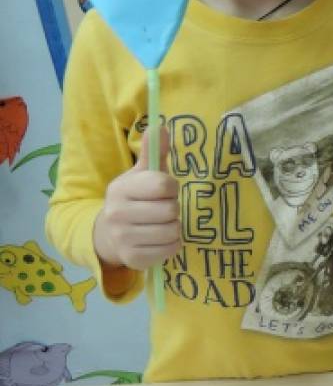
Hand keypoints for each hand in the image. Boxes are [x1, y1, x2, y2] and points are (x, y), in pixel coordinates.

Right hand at [93, 127, 180, 269]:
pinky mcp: (133, 259)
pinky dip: (171, 245)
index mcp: (121, 189)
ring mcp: (123, 238)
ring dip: (173, 227)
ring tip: (161, 223)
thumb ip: (153, 152)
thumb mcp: (141, 174)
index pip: (164, 185)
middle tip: (161, 209)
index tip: (163, 190)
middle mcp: (117, 214)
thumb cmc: (133, 199)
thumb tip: (160, 126)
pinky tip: (159, 239)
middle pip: (171, 210)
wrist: (106, 234)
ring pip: (173, 231)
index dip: (171, 188)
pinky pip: (170, 250)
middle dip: (173, 208)